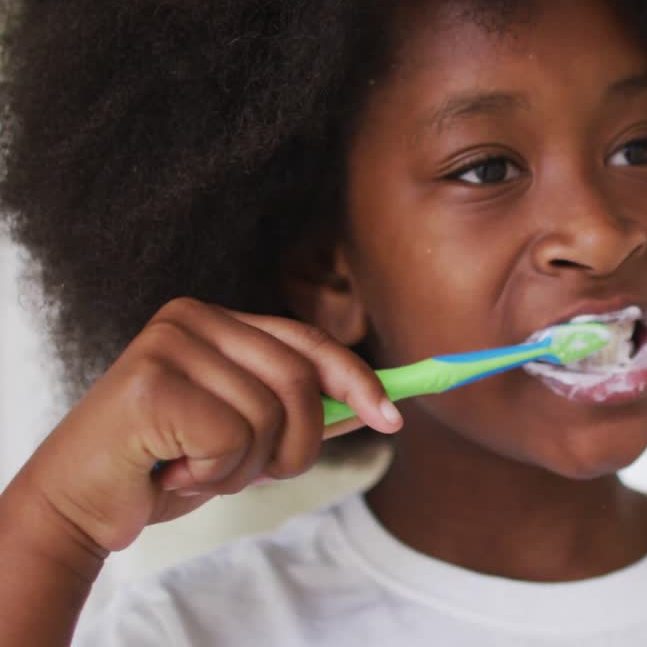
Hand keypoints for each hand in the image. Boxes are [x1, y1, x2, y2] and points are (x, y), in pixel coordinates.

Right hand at [12, 297, 401, 553]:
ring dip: (245, 467)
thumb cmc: (166, 464)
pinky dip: (213, 474)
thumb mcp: (246, 435)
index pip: (308, 342)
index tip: (392, 419)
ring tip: (197, 467)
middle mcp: (192, 318)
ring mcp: (168, 344)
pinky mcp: (149, 382)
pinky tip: (171, 471)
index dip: (357, 381)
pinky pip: (231, 437)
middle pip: (298, 381)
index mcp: (218, 321)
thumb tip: (377, 406)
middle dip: (296, 445)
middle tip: (255, 473)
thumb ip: (300, 413)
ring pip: (268, 415)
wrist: (79, 503)